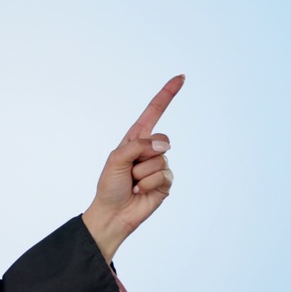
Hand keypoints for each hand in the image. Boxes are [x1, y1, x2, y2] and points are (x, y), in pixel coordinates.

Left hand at [82, 75, 184, 263]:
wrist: (113, 213)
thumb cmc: (109, 186)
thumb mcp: (116, 159)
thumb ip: (137, 146)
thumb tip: (164, 145)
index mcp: (136, 138)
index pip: (154, 112)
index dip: (167, 94)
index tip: (181, 78)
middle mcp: (150, 149)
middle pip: (161, 140)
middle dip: (143, 156)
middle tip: (130, 171)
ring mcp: (159, 166)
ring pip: (160, 161)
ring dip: (143, 174)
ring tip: (133, 183)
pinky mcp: (166, 182)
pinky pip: (164, 176)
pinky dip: (149, 185)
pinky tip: (141, 191)